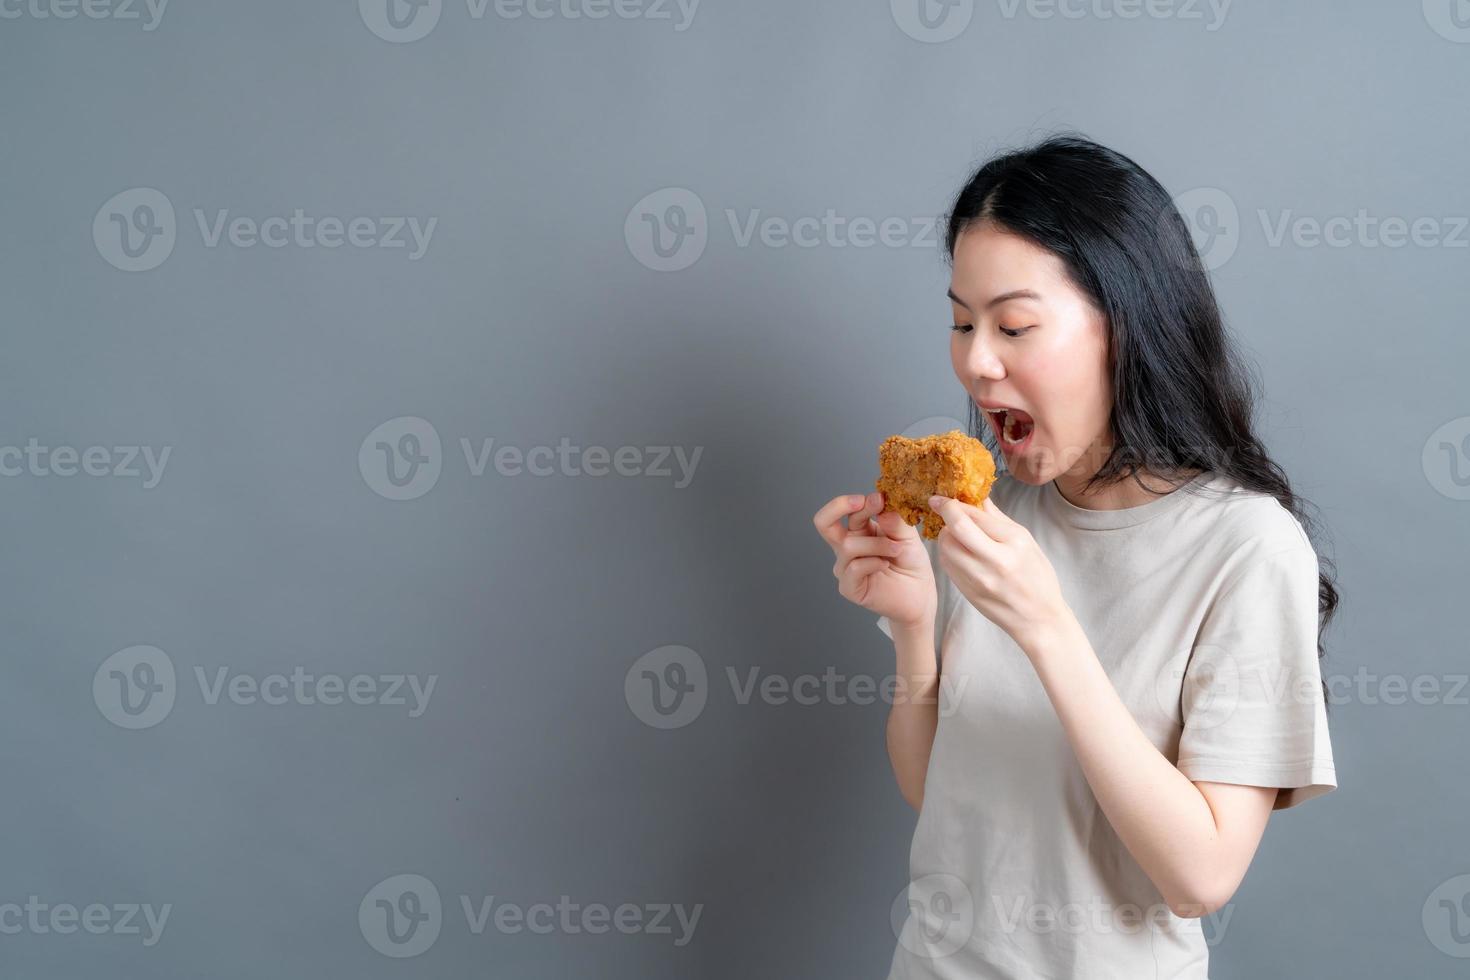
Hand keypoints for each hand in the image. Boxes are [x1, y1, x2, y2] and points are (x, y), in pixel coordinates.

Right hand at [813, 491, 937, 629]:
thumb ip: (894, 519)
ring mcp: (845, 568)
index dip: (861, 501)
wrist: (920, 595)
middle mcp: (847, 547)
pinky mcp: (849, 587)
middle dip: (838, 506)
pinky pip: (853, 568)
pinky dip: (872, 562)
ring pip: (848, 546)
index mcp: (859, 531)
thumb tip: (878, 501)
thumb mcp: (907, 535)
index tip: (880, 499)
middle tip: (862, 503)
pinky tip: (886, 564)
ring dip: (876, 544)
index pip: (848, 511)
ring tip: (896, 549)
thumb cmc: (911, 565)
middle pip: (823, 522)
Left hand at [928, 494, 1069, 652]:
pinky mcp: (967, 591)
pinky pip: (947, 565)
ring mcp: (978, 579)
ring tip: (953, 532)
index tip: (942, 497)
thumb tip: (978, 498)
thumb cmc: (1037, 578)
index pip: (975, 516)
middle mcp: (995, 561)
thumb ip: (998, 519)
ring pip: (946, 547)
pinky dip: (947, 552)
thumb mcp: (1027, 542)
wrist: (1038, 619)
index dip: (954, 503)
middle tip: (940, 506)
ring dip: (945, 534)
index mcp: (1014, 543)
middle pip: (956, 530)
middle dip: (944, 514)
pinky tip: (957, 549)